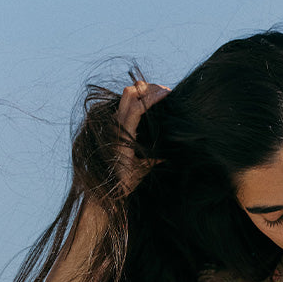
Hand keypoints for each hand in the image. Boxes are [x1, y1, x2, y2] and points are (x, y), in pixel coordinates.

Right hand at [116, 79, 169, 193]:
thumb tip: (167, 154)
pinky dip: (150, 100)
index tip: (165, 94)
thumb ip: (153, 156)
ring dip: (152, 90)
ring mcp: (117, 125)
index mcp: (120, 126)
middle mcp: (116, 122)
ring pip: (132, 95)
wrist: (114, 193)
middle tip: (168, 92)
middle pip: (131, 92)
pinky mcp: (121, 132)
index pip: (132, 99)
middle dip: (150, 87)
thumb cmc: (126, 181)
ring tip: (168, 92)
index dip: (147, 91)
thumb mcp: (144, 164)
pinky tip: (163, 97)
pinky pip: (136, 109)